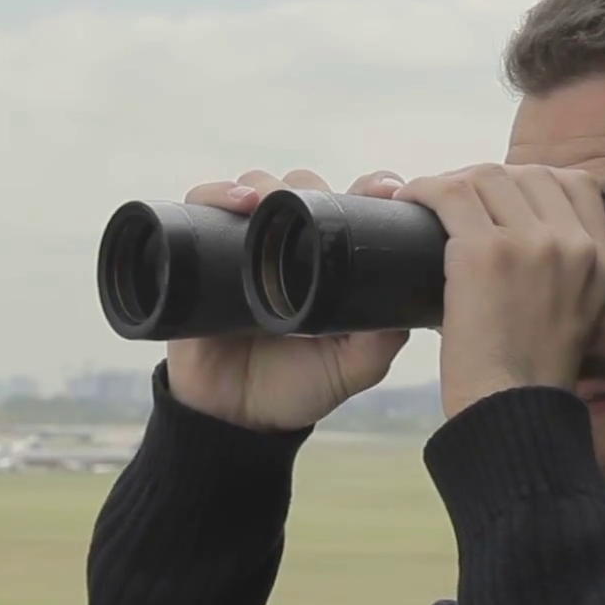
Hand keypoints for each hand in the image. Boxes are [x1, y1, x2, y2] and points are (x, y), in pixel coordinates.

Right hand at [166, 169, 411, 431]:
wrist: (237, 419)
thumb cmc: (299, 388)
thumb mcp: (354, 367)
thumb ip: (381, 338)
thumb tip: (405, 300)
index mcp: (328, 262)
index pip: (349, 208)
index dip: (368, 189)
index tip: (386, 190)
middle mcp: (286, 248)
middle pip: (299, 190)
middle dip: (309, 186)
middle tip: (320, 200)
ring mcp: (242, 250)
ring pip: (254, 190)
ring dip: (263, 184)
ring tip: (269, 198)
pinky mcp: (199, 257)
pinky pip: (200, 209)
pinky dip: (214, 194)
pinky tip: (235, 202)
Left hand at [393, 164, 604, 419]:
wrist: (512, 414)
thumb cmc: (528, 378)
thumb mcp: (578, 318)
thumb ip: (569, 275)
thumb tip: (529, 239)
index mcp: (604, 260)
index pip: (578, 185)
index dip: (531, 184)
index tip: (501, 201)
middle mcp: (575, 245)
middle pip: (528, 175)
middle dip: (488, 180)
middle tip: (457, 200)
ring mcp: (532, 244)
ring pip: (486, 177)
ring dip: (452, 182)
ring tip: (430, 201)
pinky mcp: (485, 252)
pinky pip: (450, 195)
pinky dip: (423, 191)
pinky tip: (409, 202)